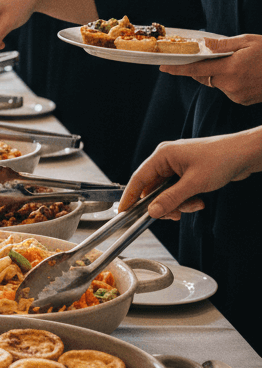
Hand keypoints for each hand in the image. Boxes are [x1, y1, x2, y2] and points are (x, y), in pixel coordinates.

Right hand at [119, 129, 261, 219]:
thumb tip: (152, 211)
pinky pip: (178, 190)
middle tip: (174, 214)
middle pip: (153, 189)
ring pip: (167, 192)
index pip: (138, 179)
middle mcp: (167, 159)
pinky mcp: (188, 172)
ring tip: (195, 204)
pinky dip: (186, 199)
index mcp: (162, 155)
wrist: (245, 153)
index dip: (130, 197)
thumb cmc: (221, 160)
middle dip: (164, 204)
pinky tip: (199, 200)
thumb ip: (170, 199)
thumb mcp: (194, 183)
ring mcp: (177, 165)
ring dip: (179, 203)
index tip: (122, 212)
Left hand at [160, 34, 261, 104]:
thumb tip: (202, 45)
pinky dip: (231, 80)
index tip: (162, 67)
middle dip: (202, 67)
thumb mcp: (249, 42)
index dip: (177, 68)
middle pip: (204, 76)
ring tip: (242, 64)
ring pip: (217, 83)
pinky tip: (247, 73)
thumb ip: (222, 45)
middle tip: (212, 56)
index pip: (195, 69)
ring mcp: (236, 95)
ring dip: (220, 73)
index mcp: (230, 69)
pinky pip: (228, 89)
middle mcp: (230, 85)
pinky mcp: (242, 101)